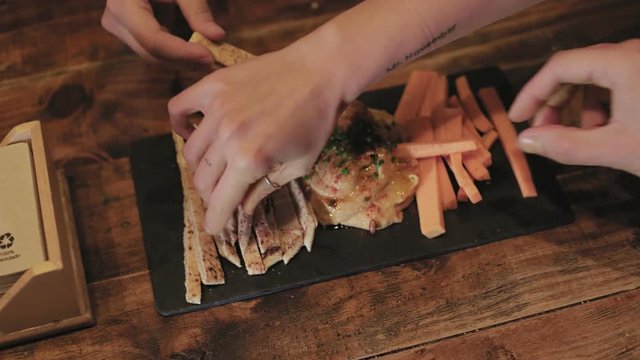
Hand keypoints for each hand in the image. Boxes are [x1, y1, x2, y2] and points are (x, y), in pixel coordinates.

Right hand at [101, 0, 224, 63]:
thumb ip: (197, 10)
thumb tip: (218, 36)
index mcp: (123, 5)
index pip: (153, 40)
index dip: (182, 53)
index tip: (209, 56)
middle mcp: (116, 22)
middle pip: (153, 53)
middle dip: (185, 61)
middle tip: (217, 60)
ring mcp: (120, 30)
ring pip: (154, 57)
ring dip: (183, 61)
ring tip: (212, 57)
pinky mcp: (130, 34)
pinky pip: (155, 51)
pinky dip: (178, 55)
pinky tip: (198, 52)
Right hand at [168, 46, 344, 233]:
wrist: (320, 73)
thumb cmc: (316, 122)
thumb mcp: (298, 165)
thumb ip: (265, 189)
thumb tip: (242, 208)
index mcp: (250, 162)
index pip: (220, 203)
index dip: (216, 221)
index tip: (215, 229)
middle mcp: (227, 138)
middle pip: (202, 180)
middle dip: (212, 196)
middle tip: (225, 194)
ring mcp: (216, 111)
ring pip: (192, 153)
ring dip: (202, 167)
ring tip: (218, 165)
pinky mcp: (212, 87)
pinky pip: (178, 108)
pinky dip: (179, 124)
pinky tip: (192, 132)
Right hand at [509, 40, 639, 175]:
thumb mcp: (614, 148)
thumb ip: (565, 145)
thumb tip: (523, 142)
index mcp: (621, 62)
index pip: (560, 66)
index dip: (532, 93)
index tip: (516, 119)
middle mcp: (631, 53)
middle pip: (574, 69)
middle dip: (553, 102)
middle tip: (541, 133)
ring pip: (592, 76)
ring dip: (575, 105)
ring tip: (576, 137)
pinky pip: (613, 80)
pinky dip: (598, 103)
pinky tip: (601, 130)